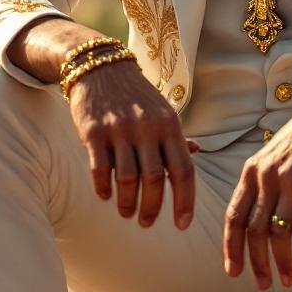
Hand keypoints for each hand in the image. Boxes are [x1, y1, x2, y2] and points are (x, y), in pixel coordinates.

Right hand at [68, 59, 198, 228]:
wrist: (100, 67)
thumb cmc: (136, 95)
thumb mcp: (163, 111)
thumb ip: (177, 136)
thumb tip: (197, 153)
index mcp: (170, 126)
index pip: (184, 171)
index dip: (185, 201)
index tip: (183, 224)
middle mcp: (148, 128)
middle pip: (155, 180)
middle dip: (152, 208)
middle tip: (147, 222)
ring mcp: (120, 130)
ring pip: (127, 179)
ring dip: (127, 203)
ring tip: (127, 213)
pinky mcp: (94, 132)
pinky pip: (100, 170)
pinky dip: (104, 188)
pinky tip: (106, 196)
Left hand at [223, 99, 291, 289]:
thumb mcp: (270, 159)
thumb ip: (260, 188)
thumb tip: (252, 227)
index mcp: (251, 173)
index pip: (234, 217)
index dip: (231, 247)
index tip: (233, 271)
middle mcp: (268, 178)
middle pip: (255, 230)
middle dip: (257, 263)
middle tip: (263, 285)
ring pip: (280, 231)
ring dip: (283, 261)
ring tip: (288, 280)